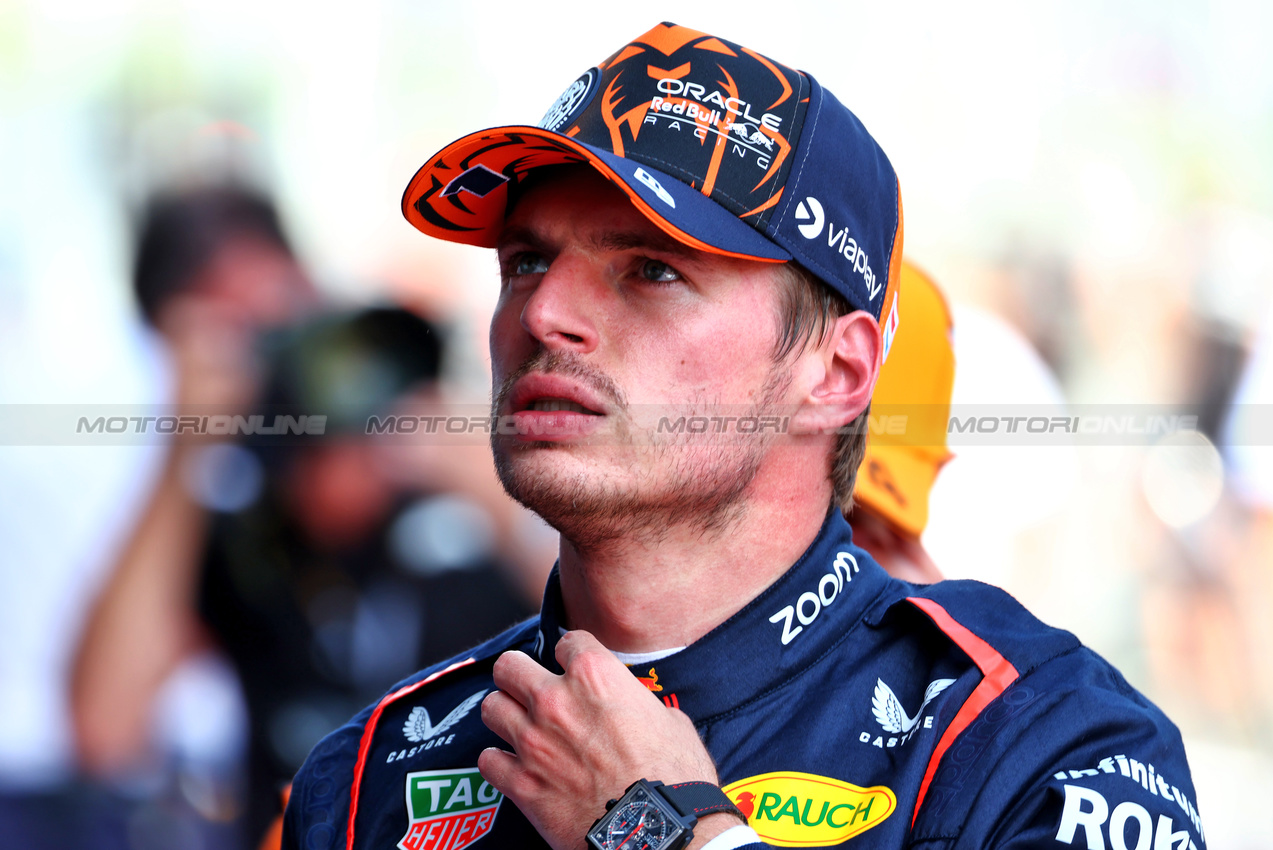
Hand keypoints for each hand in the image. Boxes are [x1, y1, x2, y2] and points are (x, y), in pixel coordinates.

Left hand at [478, 631, 733, 849]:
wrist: (658, 831)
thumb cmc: (674, 776)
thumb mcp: (669, 720)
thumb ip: (637, 703)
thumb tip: (633, 708)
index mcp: (595, 675)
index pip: (568, 641)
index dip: (574, 654)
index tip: (576, 667)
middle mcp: (555, 700)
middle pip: (509, 666)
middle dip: (519, 675)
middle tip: (532, 689)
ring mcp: (533, 741)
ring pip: (490, 707)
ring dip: (506, 715)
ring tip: (521, 727)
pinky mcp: (522, 784)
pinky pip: (488, 760)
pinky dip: (499, 762)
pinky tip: (515, 766)